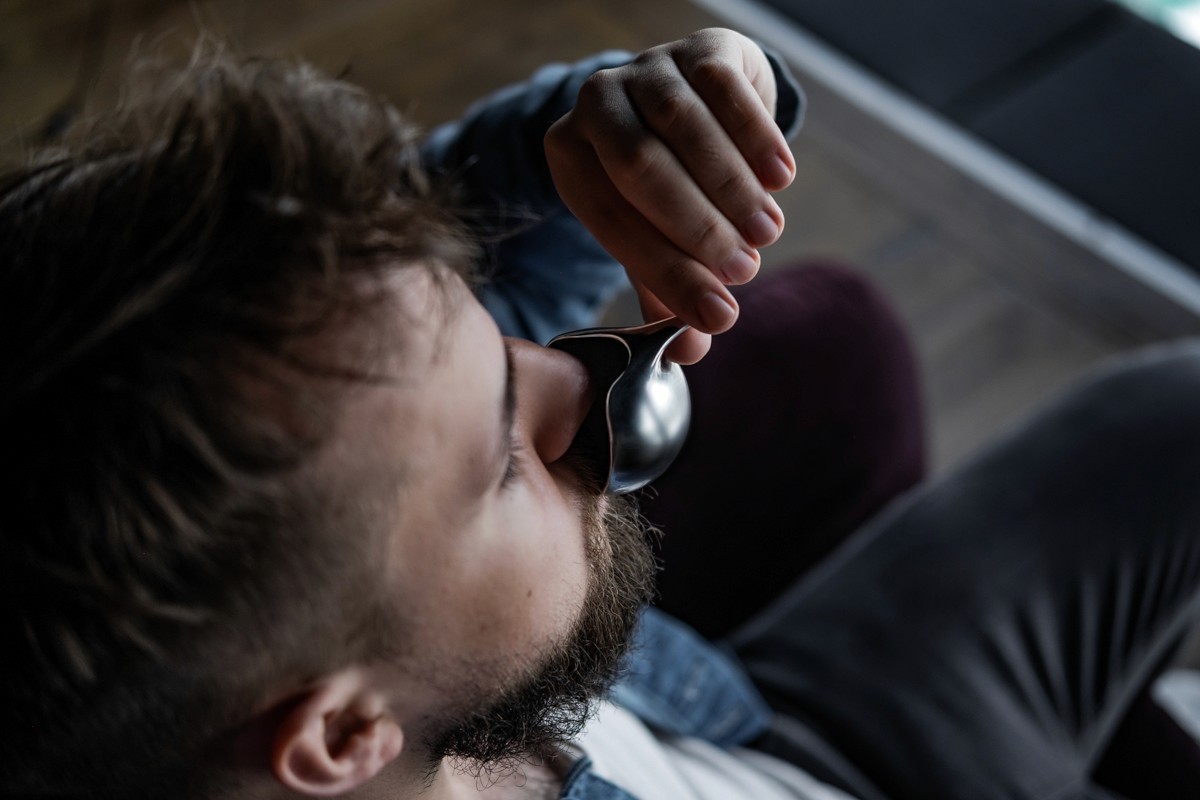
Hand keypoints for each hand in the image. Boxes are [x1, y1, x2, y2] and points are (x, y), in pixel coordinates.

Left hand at [545, 28, 794, 362]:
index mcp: (571, 158)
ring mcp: (648, 68)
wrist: (699, 100)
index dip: (665, 272)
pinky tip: (782, 180)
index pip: (609, 221)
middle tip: (745, 272)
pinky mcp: (701, 48)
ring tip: (767, 234)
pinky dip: (755, 138)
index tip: (717, 314)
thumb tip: (690, 353)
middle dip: (695, 228)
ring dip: (729, 187)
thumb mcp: (659, 237)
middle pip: (639, 167)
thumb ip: (670, 291)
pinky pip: (725, 91)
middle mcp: (597, 104)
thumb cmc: (670, 185)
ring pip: (682, 126)